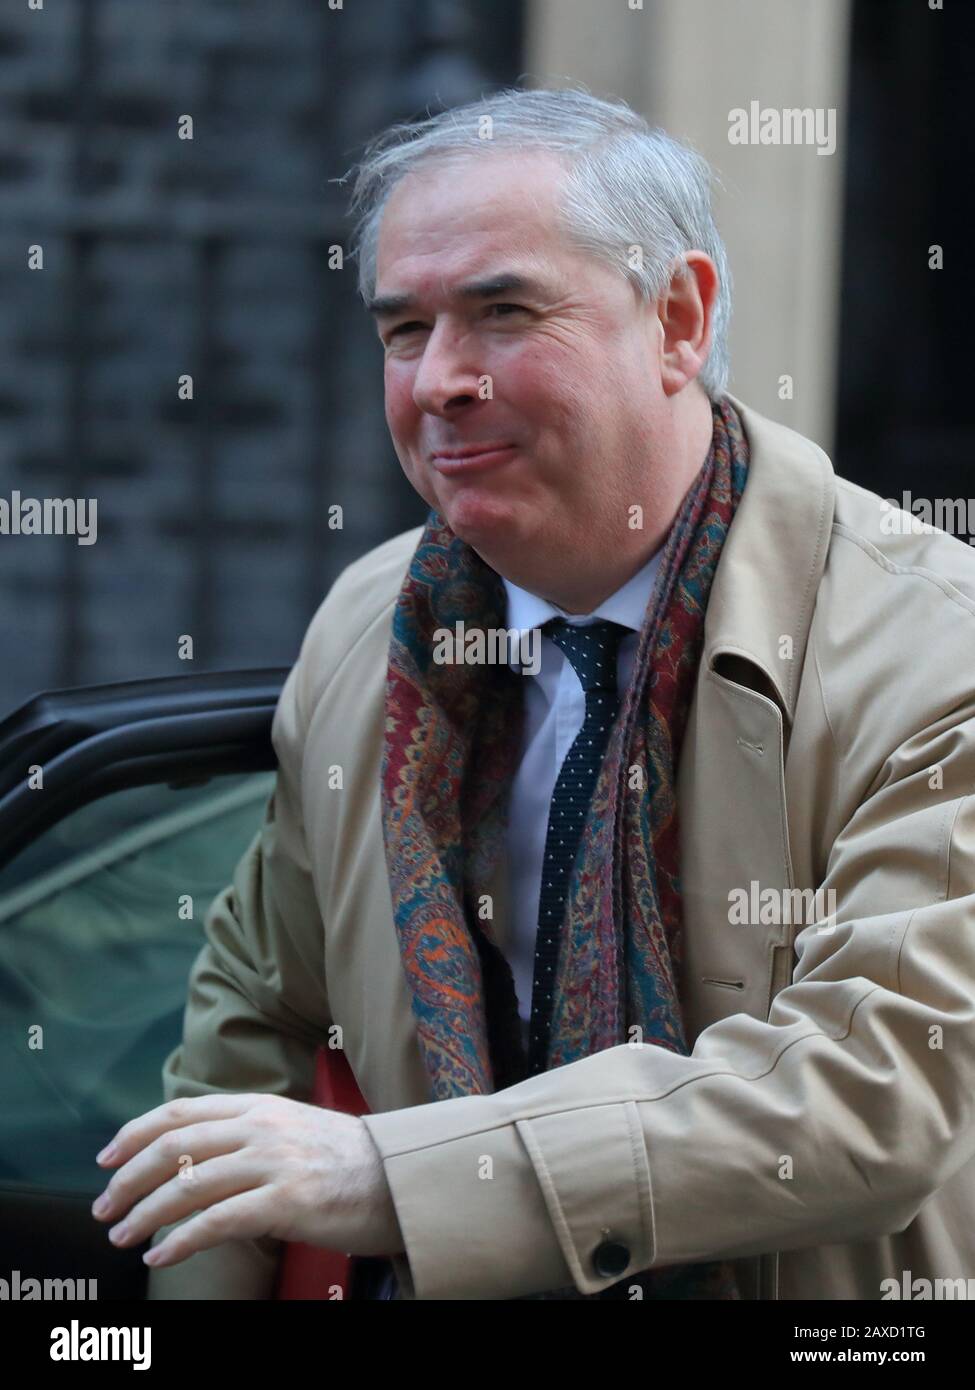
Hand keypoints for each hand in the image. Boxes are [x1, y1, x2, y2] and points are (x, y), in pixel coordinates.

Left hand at [90, 1093, 403, 1268]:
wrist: (400, 1177)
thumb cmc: (345, 1160)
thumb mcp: (292, 1128)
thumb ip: (247, 1132)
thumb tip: (193, 1156)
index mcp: (259, 1106)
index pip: (181, 1111)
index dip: (135, 1133)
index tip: (106, 1157)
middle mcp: (261, 1127)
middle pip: (174, 1147)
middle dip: (128, 1178)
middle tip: (103, 1206)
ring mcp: (273, 1162)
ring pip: (187, 1186)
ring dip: (144, 1214)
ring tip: (122, 1236)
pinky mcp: (287, 1201)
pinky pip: (217, 1222)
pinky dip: (179, 1241)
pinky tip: (160, 1257)